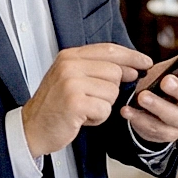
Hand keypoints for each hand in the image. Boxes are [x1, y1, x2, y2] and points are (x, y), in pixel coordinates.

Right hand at [21, 43, 148, 157]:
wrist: (32, 127)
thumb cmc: (54, 105)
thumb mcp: (71, 78)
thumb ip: (96, 68)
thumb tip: (132, 69)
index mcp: (69, 56)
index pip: (109, 50)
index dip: (131, 56)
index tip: (145, 62)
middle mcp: (69, 65)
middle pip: (115, 72)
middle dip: (110, 90)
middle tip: (91, 99)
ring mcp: (71, 82)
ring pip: (112, 91)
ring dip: (103, 105)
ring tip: (84, 108)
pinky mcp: (75, 102)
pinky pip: (105, 108)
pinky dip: (98, 117)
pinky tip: (83, 117)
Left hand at [123, 55, 177, 145]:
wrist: (148, 109)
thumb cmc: (161, 85)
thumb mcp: (169, 71)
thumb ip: (177, 63)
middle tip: (165, 81)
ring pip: (174, 117)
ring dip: (158, 106)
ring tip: (142, 97)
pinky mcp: (168, 134)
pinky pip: (154, 128)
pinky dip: (139, 118)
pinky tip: (126, 110)